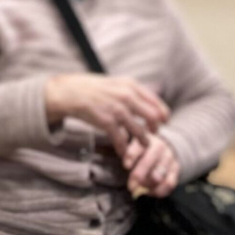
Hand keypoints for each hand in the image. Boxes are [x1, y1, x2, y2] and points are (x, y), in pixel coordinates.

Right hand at [45, 74, 170, 156]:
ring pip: (139, 131)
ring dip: (143, 141)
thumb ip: (132, 91)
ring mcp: (117, 110)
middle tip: (154, 134)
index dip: (163, 114)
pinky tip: (123, 152)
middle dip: (155, 128)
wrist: (70, 92)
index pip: (156, 102)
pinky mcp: (106, 122)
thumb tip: (150, 99)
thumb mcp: (116, 82)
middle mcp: (127, 97)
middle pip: (152, 117)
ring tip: (143, 146)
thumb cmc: (93, 88)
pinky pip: (121, 139)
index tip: (164, 122)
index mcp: (131, 86)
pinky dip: (124, 148)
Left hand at [124, 135, 180, 197]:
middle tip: (131, 187)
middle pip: (149, 161)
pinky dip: (159, 191)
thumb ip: (128, 155)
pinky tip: (149, 193)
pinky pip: (169, 183)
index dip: (132, 155)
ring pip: (159, 174)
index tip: (126, 166)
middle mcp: (159, 146)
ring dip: (148, 185)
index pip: (138, 146)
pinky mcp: (176, 169)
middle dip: (139, 175)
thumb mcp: (133, 147)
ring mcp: (169, 158)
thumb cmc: (141, 150)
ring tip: (139, 190)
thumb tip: (126, 168)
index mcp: (146, 139)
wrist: (163, 149)